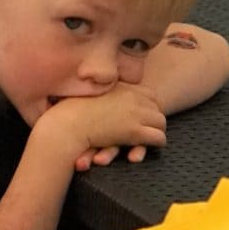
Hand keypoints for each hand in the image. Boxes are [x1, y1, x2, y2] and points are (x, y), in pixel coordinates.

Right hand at [39, 86, 166, 169]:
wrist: (67, 125)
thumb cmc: (69, 111)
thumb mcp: (87, 92)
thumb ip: (100, 89)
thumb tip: (96, 83)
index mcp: (122, 87)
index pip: (149, 94)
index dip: (148, 106)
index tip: (143, 115)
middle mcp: (132, 96)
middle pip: (157, 107)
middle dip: (154, 118)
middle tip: (150, 128)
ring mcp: (135, 113)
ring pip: (161, 122)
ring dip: (157, 131)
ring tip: (153, 138)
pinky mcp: (135, 131)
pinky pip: (158, 137)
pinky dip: (157, 143)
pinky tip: (152, 146)